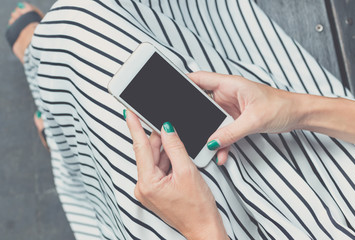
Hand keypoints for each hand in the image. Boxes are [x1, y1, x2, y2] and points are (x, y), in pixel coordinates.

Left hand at [126, 110, 227, 239]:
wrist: (203, 228)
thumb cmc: (197, 207)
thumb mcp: (187, 171)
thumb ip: (175, 147)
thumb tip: (166, 128)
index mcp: (148, 183)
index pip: (140, 147)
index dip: (134, 127)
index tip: (128, 112)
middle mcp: (143, 187)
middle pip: (149, 153)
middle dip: (160, 139)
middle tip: (170, 127)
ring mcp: (148, 190)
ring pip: (154, 160)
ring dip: (166, 152)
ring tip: (181, 156)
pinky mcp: (154, 191)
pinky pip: (158, 169)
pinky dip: (167, 161)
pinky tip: (178, 162)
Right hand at [188, 71, 300, 164]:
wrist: (297, 115)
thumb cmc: (281, 106)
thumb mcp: (254, 120)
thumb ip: (230, 132)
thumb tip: (212, 142)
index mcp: (230, 85)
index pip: (200, 79)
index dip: (183, 82)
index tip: (170, 91)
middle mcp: (227, 94)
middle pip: (201, 103)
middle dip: (194, 116)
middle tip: (185, 127)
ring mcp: (230, 108)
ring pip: (211, 120)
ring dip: (209, 134)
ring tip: (205, 147)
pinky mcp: (236, 119)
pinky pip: (222, 131)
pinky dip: (221, 142)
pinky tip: (221, 153)